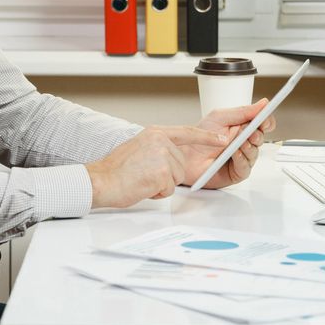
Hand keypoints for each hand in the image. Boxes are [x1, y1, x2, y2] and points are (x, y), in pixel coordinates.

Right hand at [86, 126, 227, 208]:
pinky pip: (169, 189)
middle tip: (146, 174)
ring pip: (177, 177)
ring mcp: (162, 155)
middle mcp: (160, 140)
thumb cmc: (116, 169)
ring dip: (162, 184)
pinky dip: (157, 193)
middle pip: (182, 163)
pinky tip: (143, 186)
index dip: (206, 137)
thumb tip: (170, 156)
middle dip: (168, 174)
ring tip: (143, 180)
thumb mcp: (139, 147)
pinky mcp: (162, 172)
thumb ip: (157, 147)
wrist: (101, 180)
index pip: (188, 132)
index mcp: (155, 132)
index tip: (222, 139)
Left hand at [183, 100, 275, 189]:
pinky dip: (242, 160)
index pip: (261, 124)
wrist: (185, 155)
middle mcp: (243, 142)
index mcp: (241, 127)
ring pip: (255, 153)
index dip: (266, 122)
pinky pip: (246, 167)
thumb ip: (242, 112)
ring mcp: (241, 157)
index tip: (265, 120)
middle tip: (251, 133)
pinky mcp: (237, 172)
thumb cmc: (199, 136)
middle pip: (261, 138)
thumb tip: (262, 104)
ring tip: (239, 143)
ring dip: (248, 147)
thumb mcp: (220, 117)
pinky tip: (235, 154)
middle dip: (257, 135)